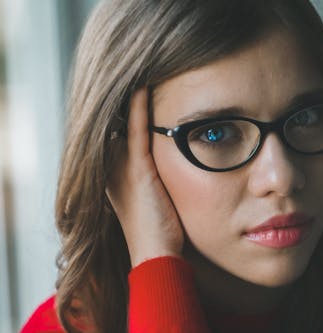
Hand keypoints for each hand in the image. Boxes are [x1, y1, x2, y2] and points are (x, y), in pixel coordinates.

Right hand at [106, 88, 183, 267]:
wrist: (158, 256)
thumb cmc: (163, 230)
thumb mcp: (157, 197)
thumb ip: (159, 175)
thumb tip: (180, 158)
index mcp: (115, 171)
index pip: (121, 129)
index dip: (129, 108)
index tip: (144, 86)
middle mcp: (113, 165)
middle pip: (118, 120)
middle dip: (128, 98)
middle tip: (145, 70)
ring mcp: (121, 166)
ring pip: (124, 119)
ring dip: (133, 96)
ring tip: (146, 69)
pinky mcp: (137, 169)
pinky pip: (138, 129)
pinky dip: (141, 106)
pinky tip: (146, 84)